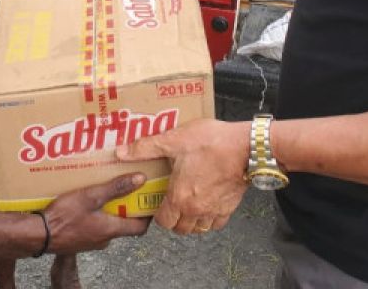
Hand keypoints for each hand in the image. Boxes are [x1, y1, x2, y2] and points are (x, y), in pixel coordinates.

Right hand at [42, 173, 149, 253]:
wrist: (38, 234)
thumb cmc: (63, 217)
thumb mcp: (91, 196)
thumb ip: (116, 188)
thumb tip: (140, 179)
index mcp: (111, 229)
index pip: (140, 227)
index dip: (147, 215)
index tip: (149, 200)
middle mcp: (104, 238)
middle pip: (123, 223)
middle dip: (125, 206)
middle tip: (125, 188)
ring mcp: (91, 240)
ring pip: (106, 224)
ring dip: (108, 209)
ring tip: (103, 190)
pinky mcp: (79, 238)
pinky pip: (92, 225)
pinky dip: (94, 213)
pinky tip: (84, 201)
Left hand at [117, 119, 248, 234]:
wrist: (246, 147)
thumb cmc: (211, 143)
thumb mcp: (174, 139)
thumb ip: (146, 148)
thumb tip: (121, 152)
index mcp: (179, 197)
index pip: (163, 221)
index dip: (158, 214)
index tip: (158, 203)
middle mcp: (196, 210)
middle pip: (180, 229)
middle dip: (173, 220)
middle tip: (171, 204)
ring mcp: (214, 210)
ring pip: (198, 229)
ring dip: (191, 222)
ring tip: (188, 205)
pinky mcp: (230, 207)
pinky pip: (216, 223)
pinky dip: (210, 219)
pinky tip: (207, 204)